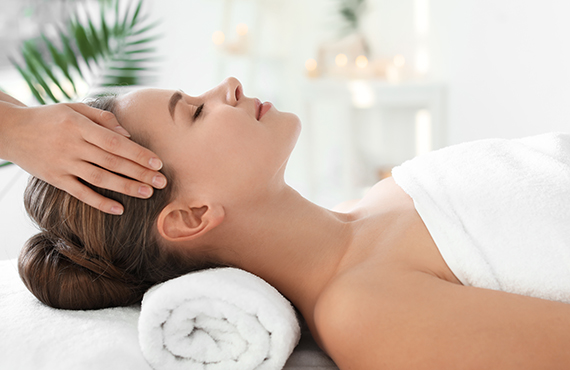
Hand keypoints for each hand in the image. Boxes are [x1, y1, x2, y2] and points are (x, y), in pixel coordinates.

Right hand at [2, 102, 166, 214]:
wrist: (10, 130)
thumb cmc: (48, 117)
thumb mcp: (73, 108)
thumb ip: (102, 118)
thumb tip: (127, 134)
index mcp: (79, 126)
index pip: (115, 142)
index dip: (138, 154)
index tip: (158, 162)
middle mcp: (72, 146)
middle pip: (112, 162)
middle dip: (140, 173)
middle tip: (162, 181)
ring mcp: (63, 164)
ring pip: (100, 179)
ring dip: (126, 187)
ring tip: (148, 193)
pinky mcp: (55, 179)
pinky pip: (80, 193)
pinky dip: (99, 202)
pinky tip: (119, 209)